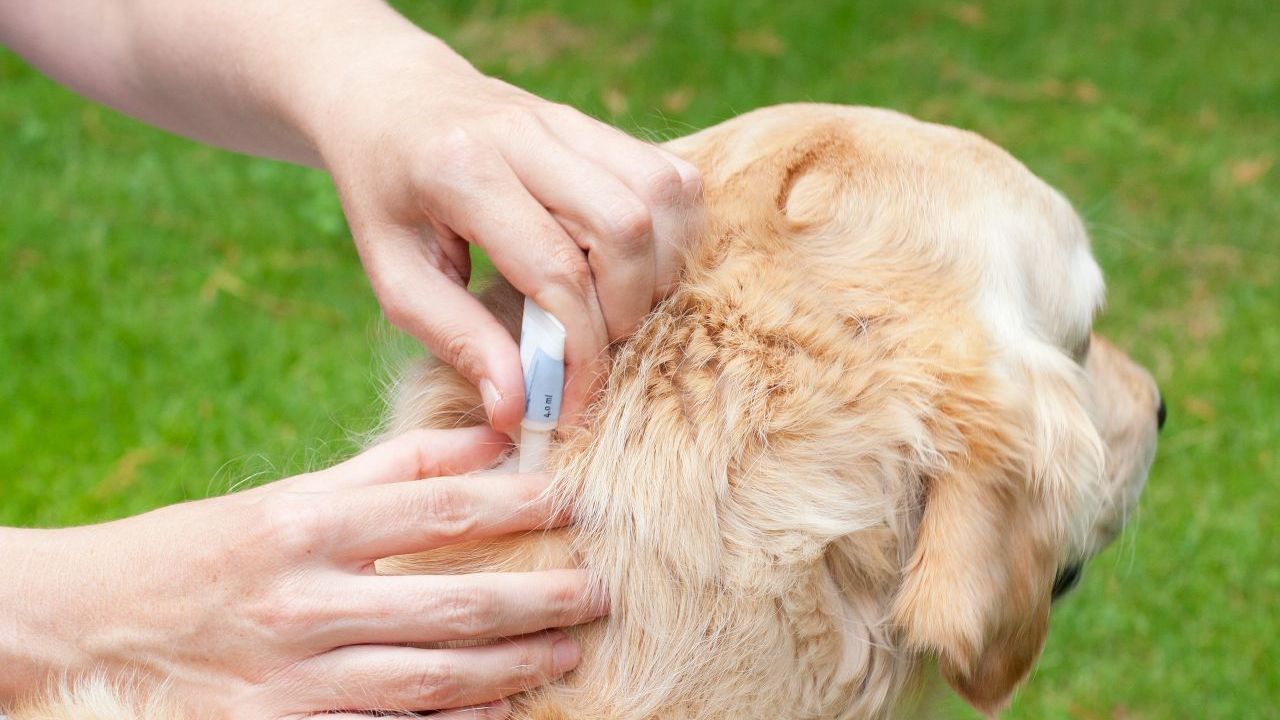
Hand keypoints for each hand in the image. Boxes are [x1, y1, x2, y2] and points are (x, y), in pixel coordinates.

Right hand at [1, 428, 605, 717]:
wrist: (88, 630)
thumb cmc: (199, 552)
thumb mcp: (286, 496)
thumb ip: (387, 469)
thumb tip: (485, 440)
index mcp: (306, 523)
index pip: (442, 508)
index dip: (520, 505)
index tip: (573, 503)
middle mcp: (305, 600)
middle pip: (456, 600)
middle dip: (541, 597)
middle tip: (600, 591)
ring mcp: (294, 677)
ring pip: (435, 675)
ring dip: (514, 665)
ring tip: (567, 650)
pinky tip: (501, 711)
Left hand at [308, 40, 702, 432]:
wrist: (390, 97)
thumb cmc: (386, 195)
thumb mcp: (394, 276)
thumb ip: (457, 339)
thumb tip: (517, 409)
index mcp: (460, 169)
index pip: (555, 269)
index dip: (578, 350)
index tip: (568, 403)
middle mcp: (525, 133)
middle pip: (625, 226)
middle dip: (626, 311)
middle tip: (593, 351)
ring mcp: (569, 120)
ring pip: (663, 195)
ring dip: (658, 271)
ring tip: (615, 311)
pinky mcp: (599, 124)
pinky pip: (672, 177)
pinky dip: (671, 234)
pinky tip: (633, 268)